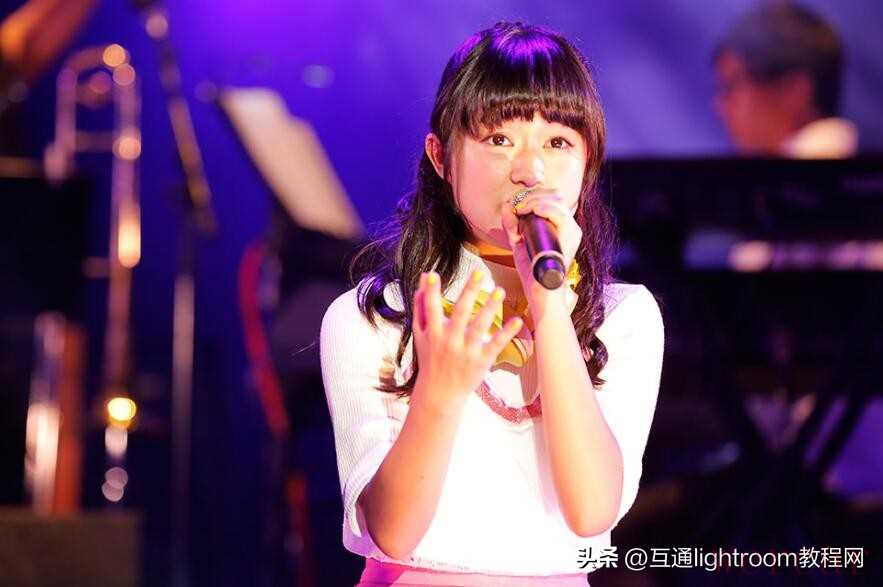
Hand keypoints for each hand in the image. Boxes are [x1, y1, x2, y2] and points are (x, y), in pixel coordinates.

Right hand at [411, 270, 523, 410]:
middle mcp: (450, 341)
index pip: (431, 309)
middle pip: (460, 313)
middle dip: (469, 292)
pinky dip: (506, 333)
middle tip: (478, 273)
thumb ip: (420, 309)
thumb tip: (421, 283)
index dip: (430, 292)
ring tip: (499, 291)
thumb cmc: (430, 360)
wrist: (439, 393)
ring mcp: (466, 351)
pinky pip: (495, 344)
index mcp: (434, 333)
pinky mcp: (481, 361)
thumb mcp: (420, 336)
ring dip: (490, 308)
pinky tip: (516, 320)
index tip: (431, 275)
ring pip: (479, 326)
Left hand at [501, 189, 581, 315]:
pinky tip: (529, 211)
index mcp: (560, 226)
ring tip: (520, 209)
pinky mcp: (570, 237)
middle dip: (532, 194)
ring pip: (556, 200)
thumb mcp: (518, 243)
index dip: (533, 194)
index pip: (552, 197)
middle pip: (555, 194)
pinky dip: (541, 207)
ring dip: (534, 200)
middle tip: (517, 205)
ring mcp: (572, 231)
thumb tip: (506, 205)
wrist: (540, 292)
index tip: (516, 204)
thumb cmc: (531, 271)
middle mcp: (569, 226)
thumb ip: (512, 225)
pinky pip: (558, 213)